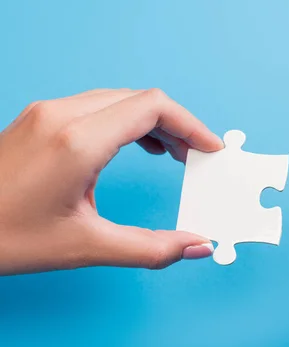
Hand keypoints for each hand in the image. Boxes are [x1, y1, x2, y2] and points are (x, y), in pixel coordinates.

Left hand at [0, 88, 222, 275]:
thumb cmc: (4, 236)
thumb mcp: (86, 247)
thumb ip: (152, 248)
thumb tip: (196, 246)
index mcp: (79, 141)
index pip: (154, 107)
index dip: (192, 126)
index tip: (210, 149)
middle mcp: (63, 115)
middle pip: (141, 99)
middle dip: (178, 126)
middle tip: (196, 157)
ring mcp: (47, 113)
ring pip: (119, 99)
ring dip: (153, 122)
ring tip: (172, 154)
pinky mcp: (39, 119)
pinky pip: (97, 106)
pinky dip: (127, 122)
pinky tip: (136, 146)